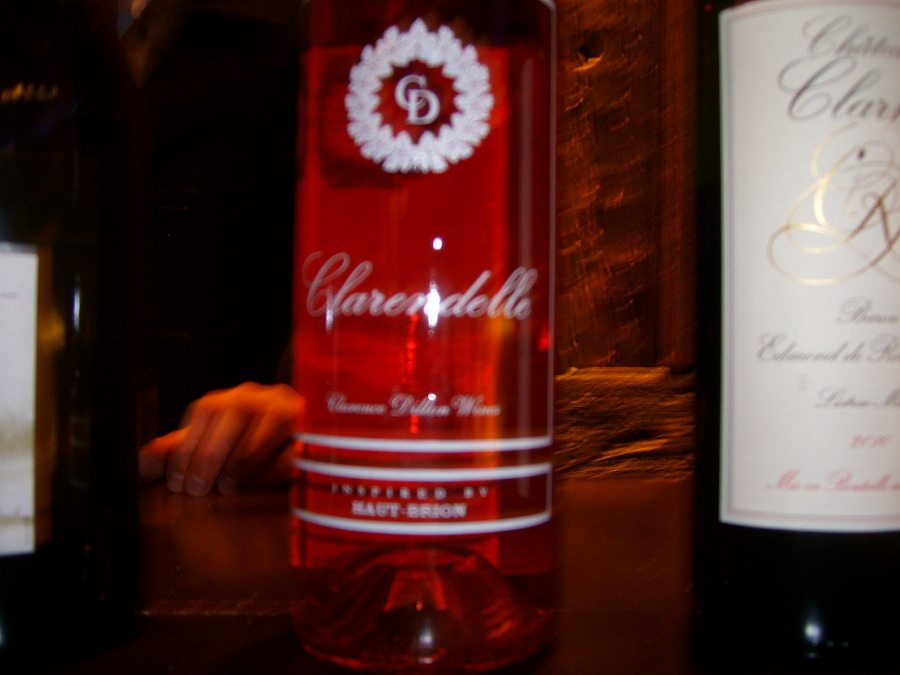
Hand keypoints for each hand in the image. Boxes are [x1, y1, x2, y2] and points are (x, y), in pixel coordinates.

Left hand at [140, 382, 303, 495]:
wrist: (303, 444)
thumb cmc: (250, 450)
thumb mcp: (212, 450)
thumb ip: (180, 453)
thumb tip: (139, 465)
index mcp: (232, 399)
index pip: (207, 411)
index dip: (189, 447)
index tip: (179, 482)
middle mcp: (261, 397)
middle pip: (233, 414)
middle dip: (211, 456)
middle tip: (199, 490)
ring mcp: (290, 409)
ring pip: (264, 424)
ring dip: (241, 461)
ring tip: (228, 487)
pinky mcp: (313, 430)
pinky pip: (293, 443)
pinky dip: (275, 465)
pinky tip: (262, 482)